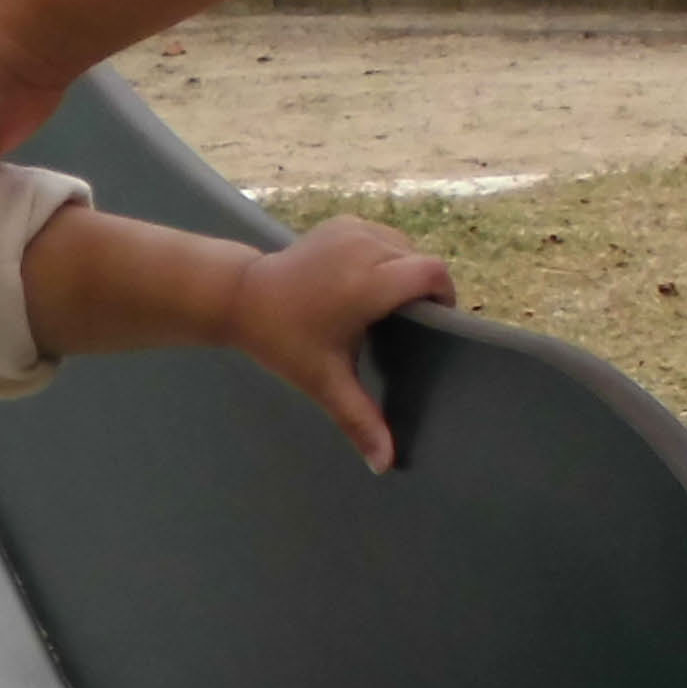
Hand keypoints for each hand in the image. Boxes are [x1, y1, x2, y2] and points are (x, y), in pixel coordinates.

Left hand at [221, 217, 456, 472]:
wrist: (242, 297)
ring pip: (405, 247)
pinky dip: (385, 256)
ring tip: (385, 306)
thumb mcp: (324, 381)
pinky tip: (366, 284)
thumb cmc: (283, 340)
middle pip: (422, 262)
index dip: (444, 296)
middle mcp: (365, 247)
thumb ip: (360, 419)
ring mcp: (354, 229)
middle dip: (423, 290)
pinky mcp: (344, 222)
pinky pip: (384, 237)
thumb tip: (385, 465)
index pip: (433, 274)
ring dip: (404, 272)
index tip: (435, 323)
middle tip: (405, 324)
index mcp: (368, 283)